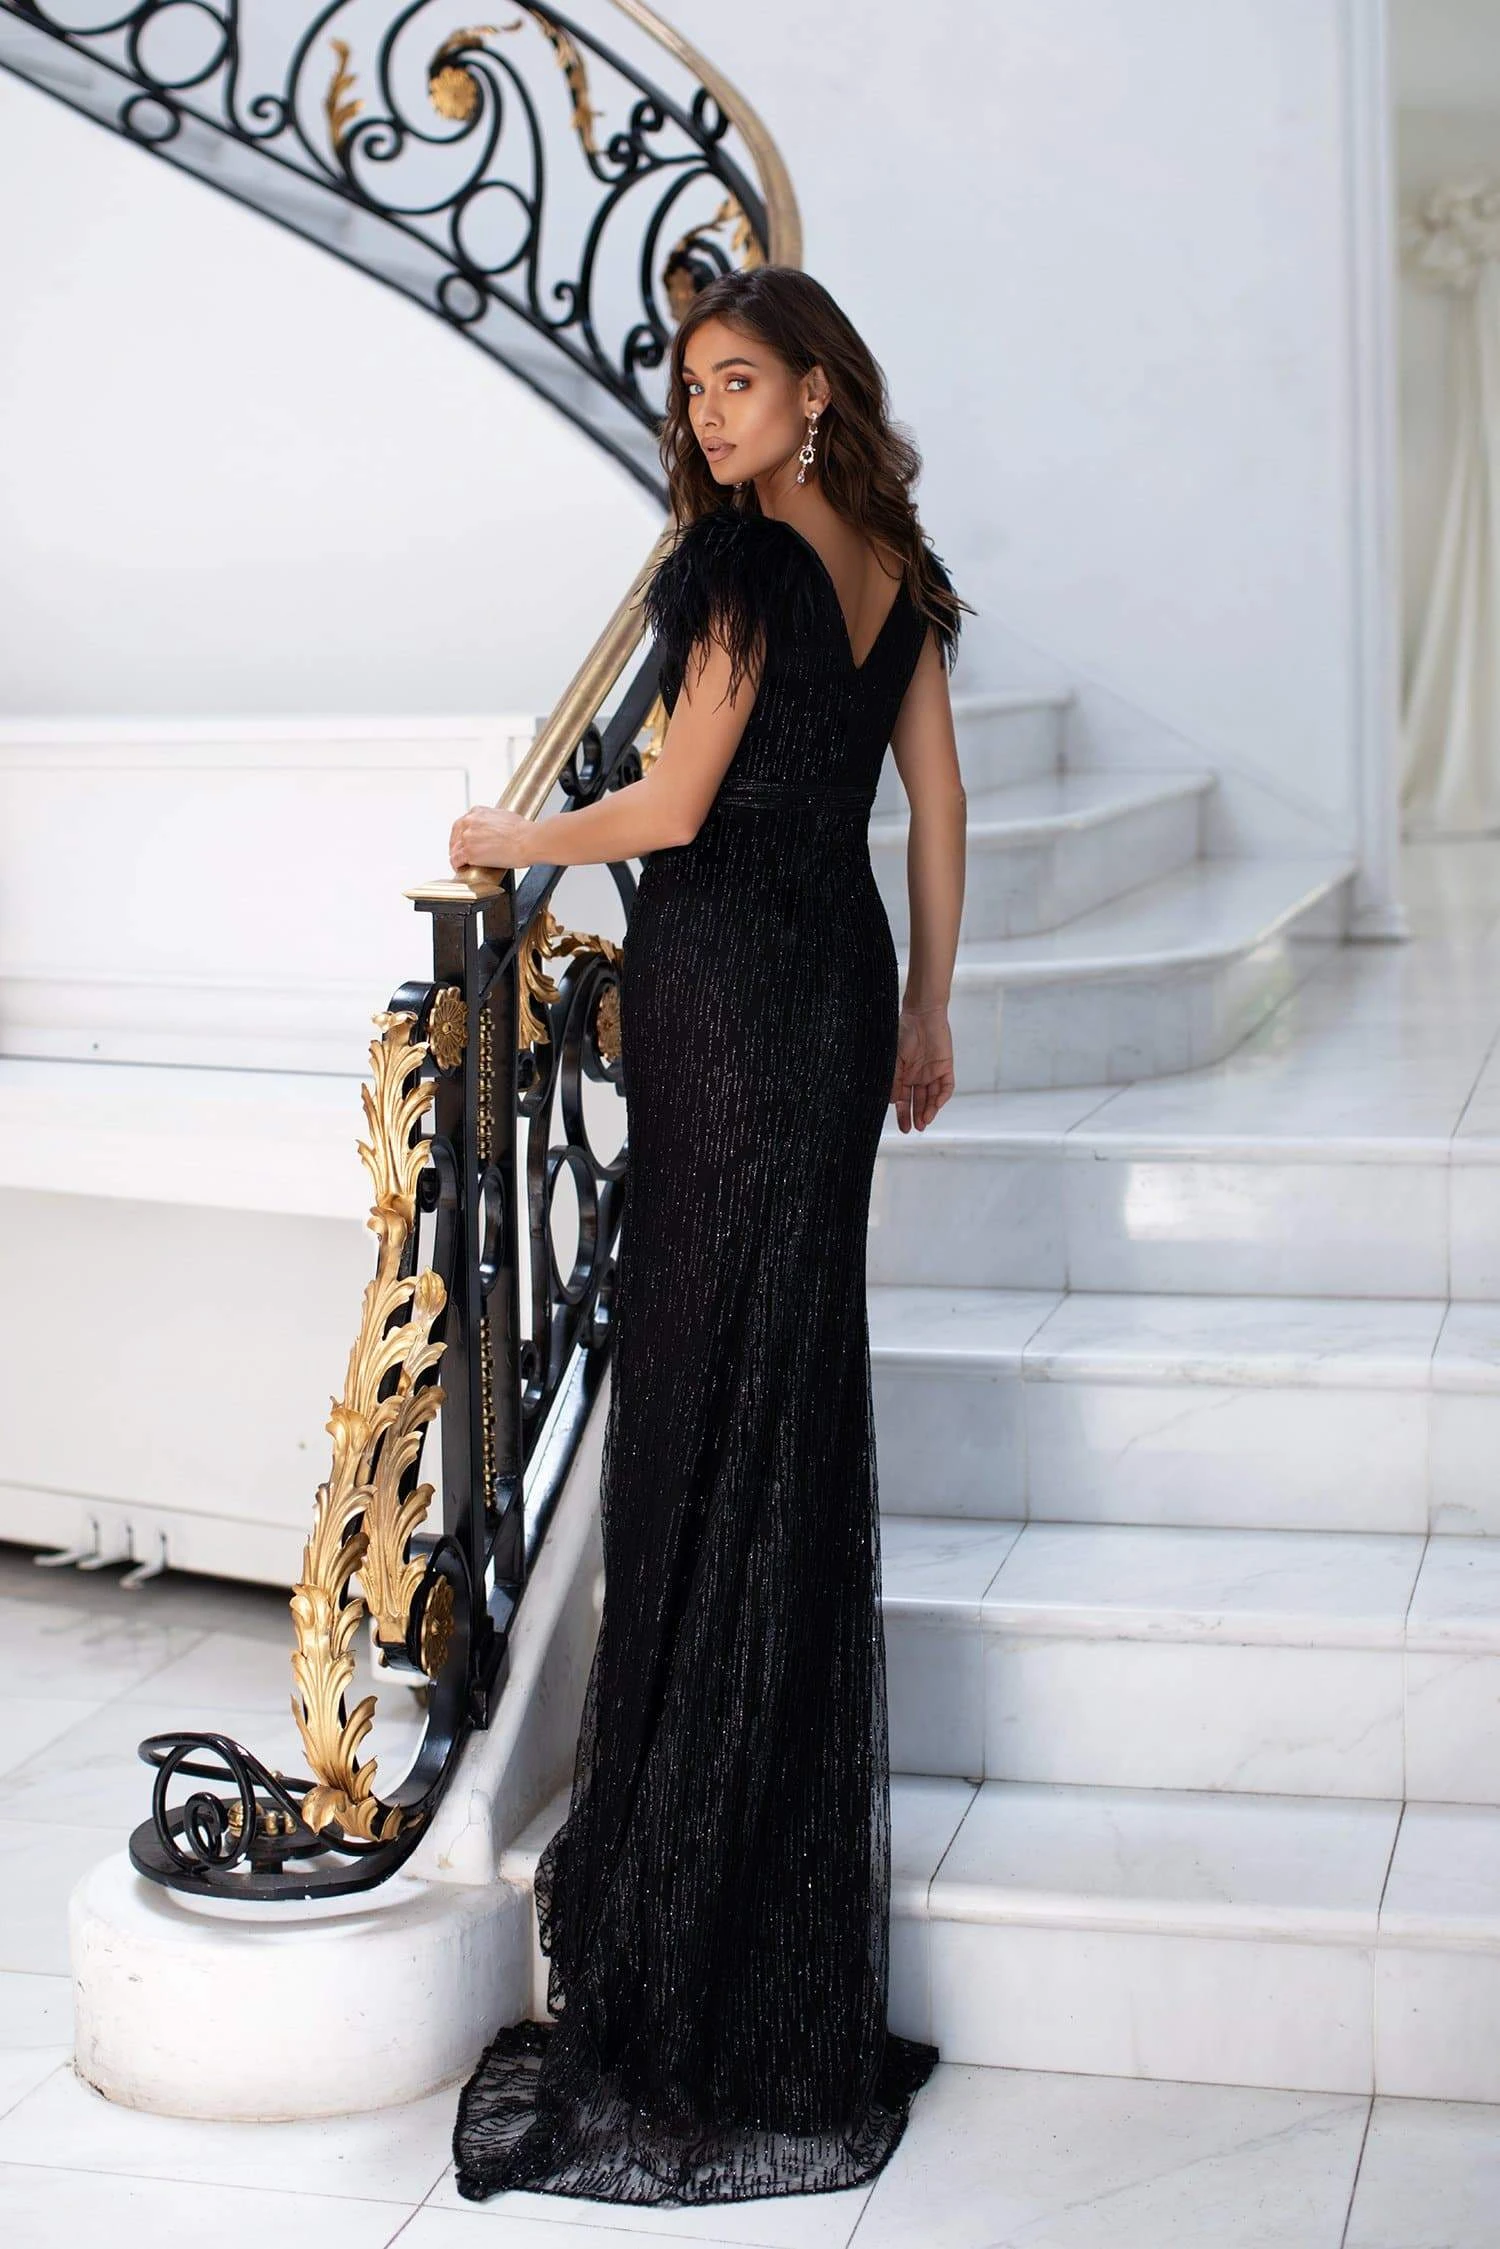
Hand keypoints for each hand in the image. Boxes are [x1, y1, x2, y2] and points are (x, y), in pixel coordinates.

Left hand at [448, 804, 539, 874]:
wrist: (528, 840)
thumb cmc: (523, 830)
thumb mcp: (504, 816)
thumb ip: (491, 822)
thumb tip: (492, 830)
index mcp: (477, 812)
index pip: (462, 824)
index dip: (462, 835)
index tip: (465, 842)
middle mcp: (470, 822)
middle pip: (455, 836)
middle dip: (457, 846)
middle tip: (461, 854)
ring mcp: (468, 837)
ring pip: (455, 849)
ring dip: (457, 857)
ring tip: (462, 864)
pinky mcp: (469, 852)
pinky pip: (456, 860)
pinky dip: (457, 865)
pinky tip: (460, 868)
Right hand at [891, 1001, 953, 1132]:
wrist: (921, 1015)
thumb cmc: (903, 1034)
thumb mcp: (894, 1060)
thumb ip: (893, 1081)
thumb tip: (892, 1102)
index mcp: (903, 1074)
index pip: (903, 1099)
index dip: (903, 1114)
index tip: (902, 1128)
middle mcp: (918, 1076)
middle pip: (918, 1101)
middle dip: (916, 1116)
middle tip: (913, 1129)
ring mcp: (932, 1073)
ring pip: (932, 1097)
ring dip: (929, 1110)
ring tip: (924, 1123)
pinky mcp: (946, 1067)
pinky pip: (946, 1087)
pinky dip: (942, 1097)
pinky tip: (936, 1105)